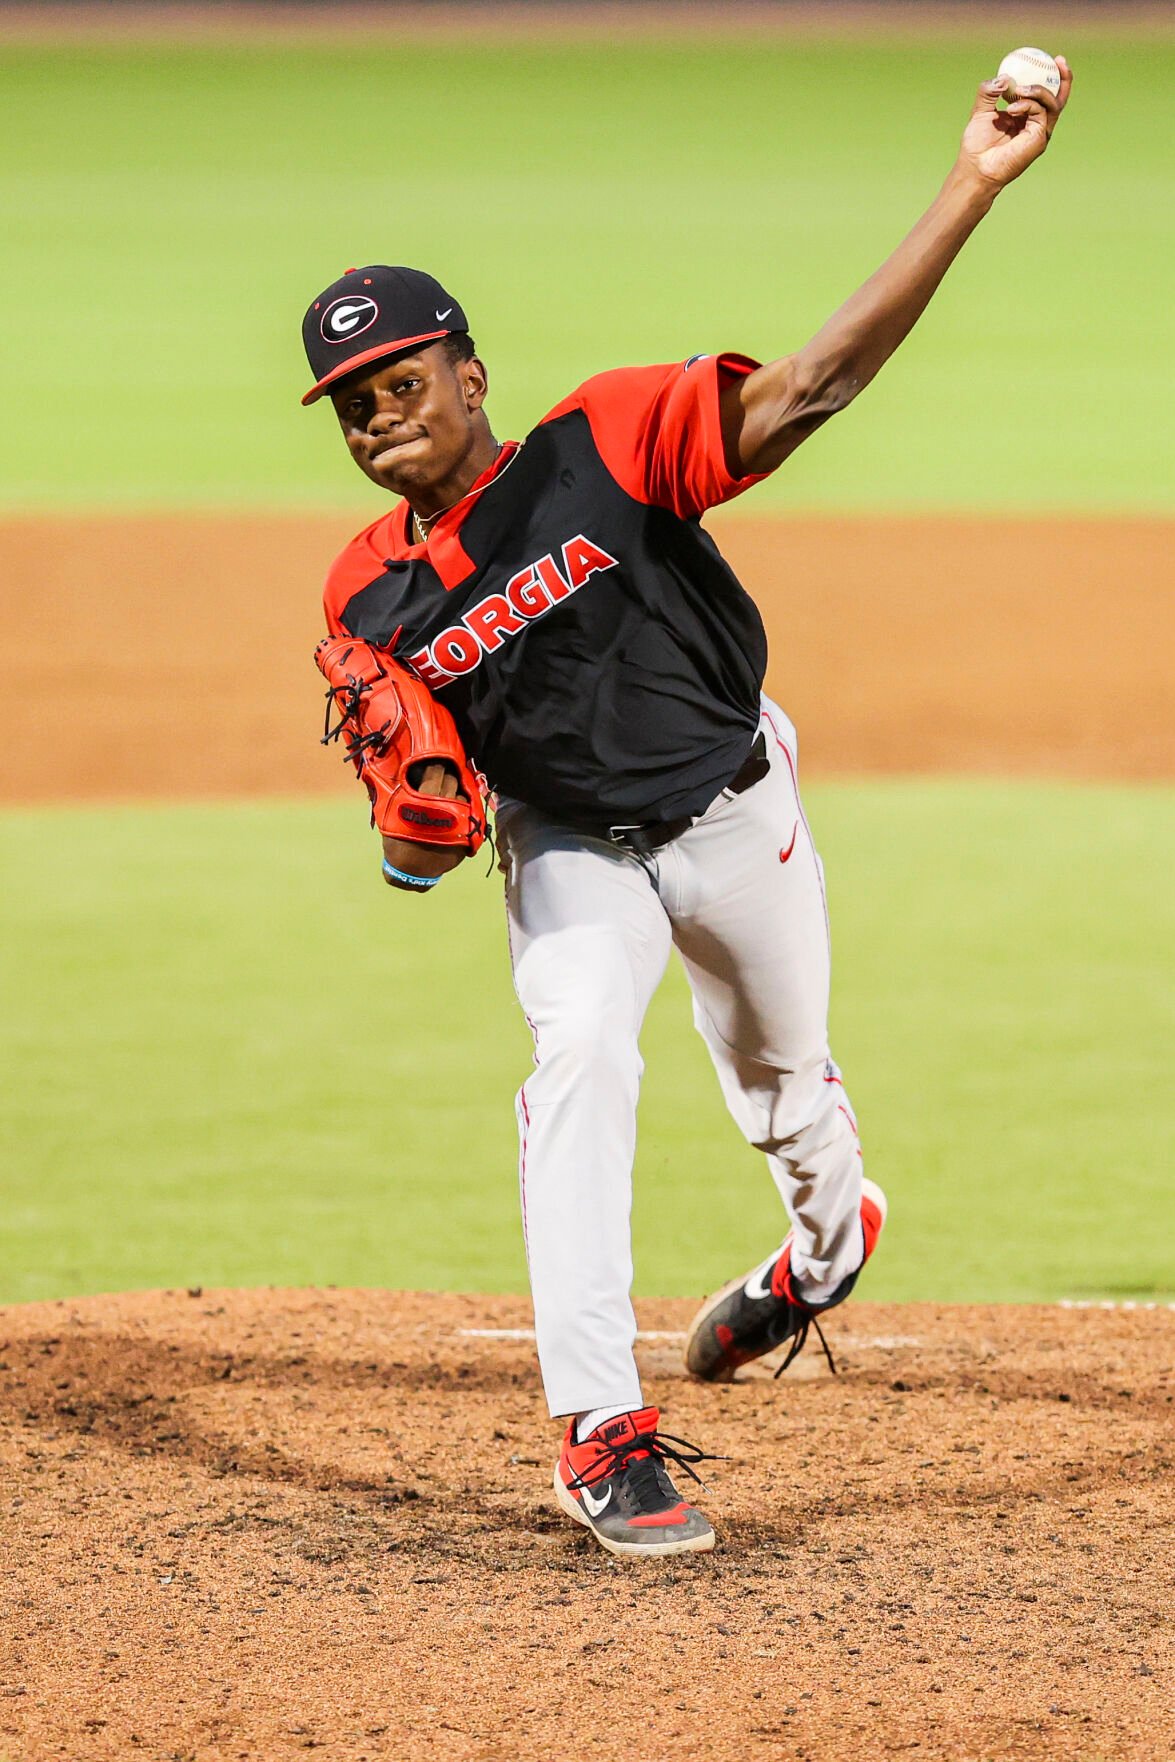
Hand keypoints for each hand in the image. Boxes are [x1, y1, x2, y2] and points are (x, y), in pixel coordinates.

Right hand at [381, 761, 464, 889]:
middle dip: (447, 776)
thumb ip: (398, 794)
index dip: (435, 765)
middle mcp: (445, 811)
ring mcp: (459, 824)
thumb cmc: (398, 843)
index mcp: (425, 804)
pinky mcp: (466, 837)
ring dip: (457, 794)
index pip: (435, 773)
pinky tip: (457, 812)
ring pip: (464, 798)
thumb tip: (404, 773)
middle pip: (452, 782)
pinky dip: (464, 812)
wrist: (410, 874)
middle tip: (443, 775)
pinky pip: (470, 816)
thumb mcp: (391, 817)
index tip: (435, 763)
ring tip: (450, 796)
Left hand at [956, 57, 1071, 192]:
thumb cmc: (976, 145)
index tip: (1046, 57)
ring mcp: (1040, 132)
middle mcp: (1035, 123)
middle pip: (1058, 97)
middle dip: (1063, 77)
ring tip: (1019, 90)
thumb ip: (989, 92)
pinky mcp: (1040, 139)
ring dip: (1038, 90)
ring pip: (1052, 103)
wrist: (976, 168)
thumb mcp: (981, 111)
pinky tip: (1012, 108)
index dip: (1048, 75)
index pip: (1042, 93)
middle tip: (1058, 60)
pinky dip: (1029, 105)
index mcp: (1024, 115)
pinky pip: (1042, 114)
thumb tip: (1004, 77)